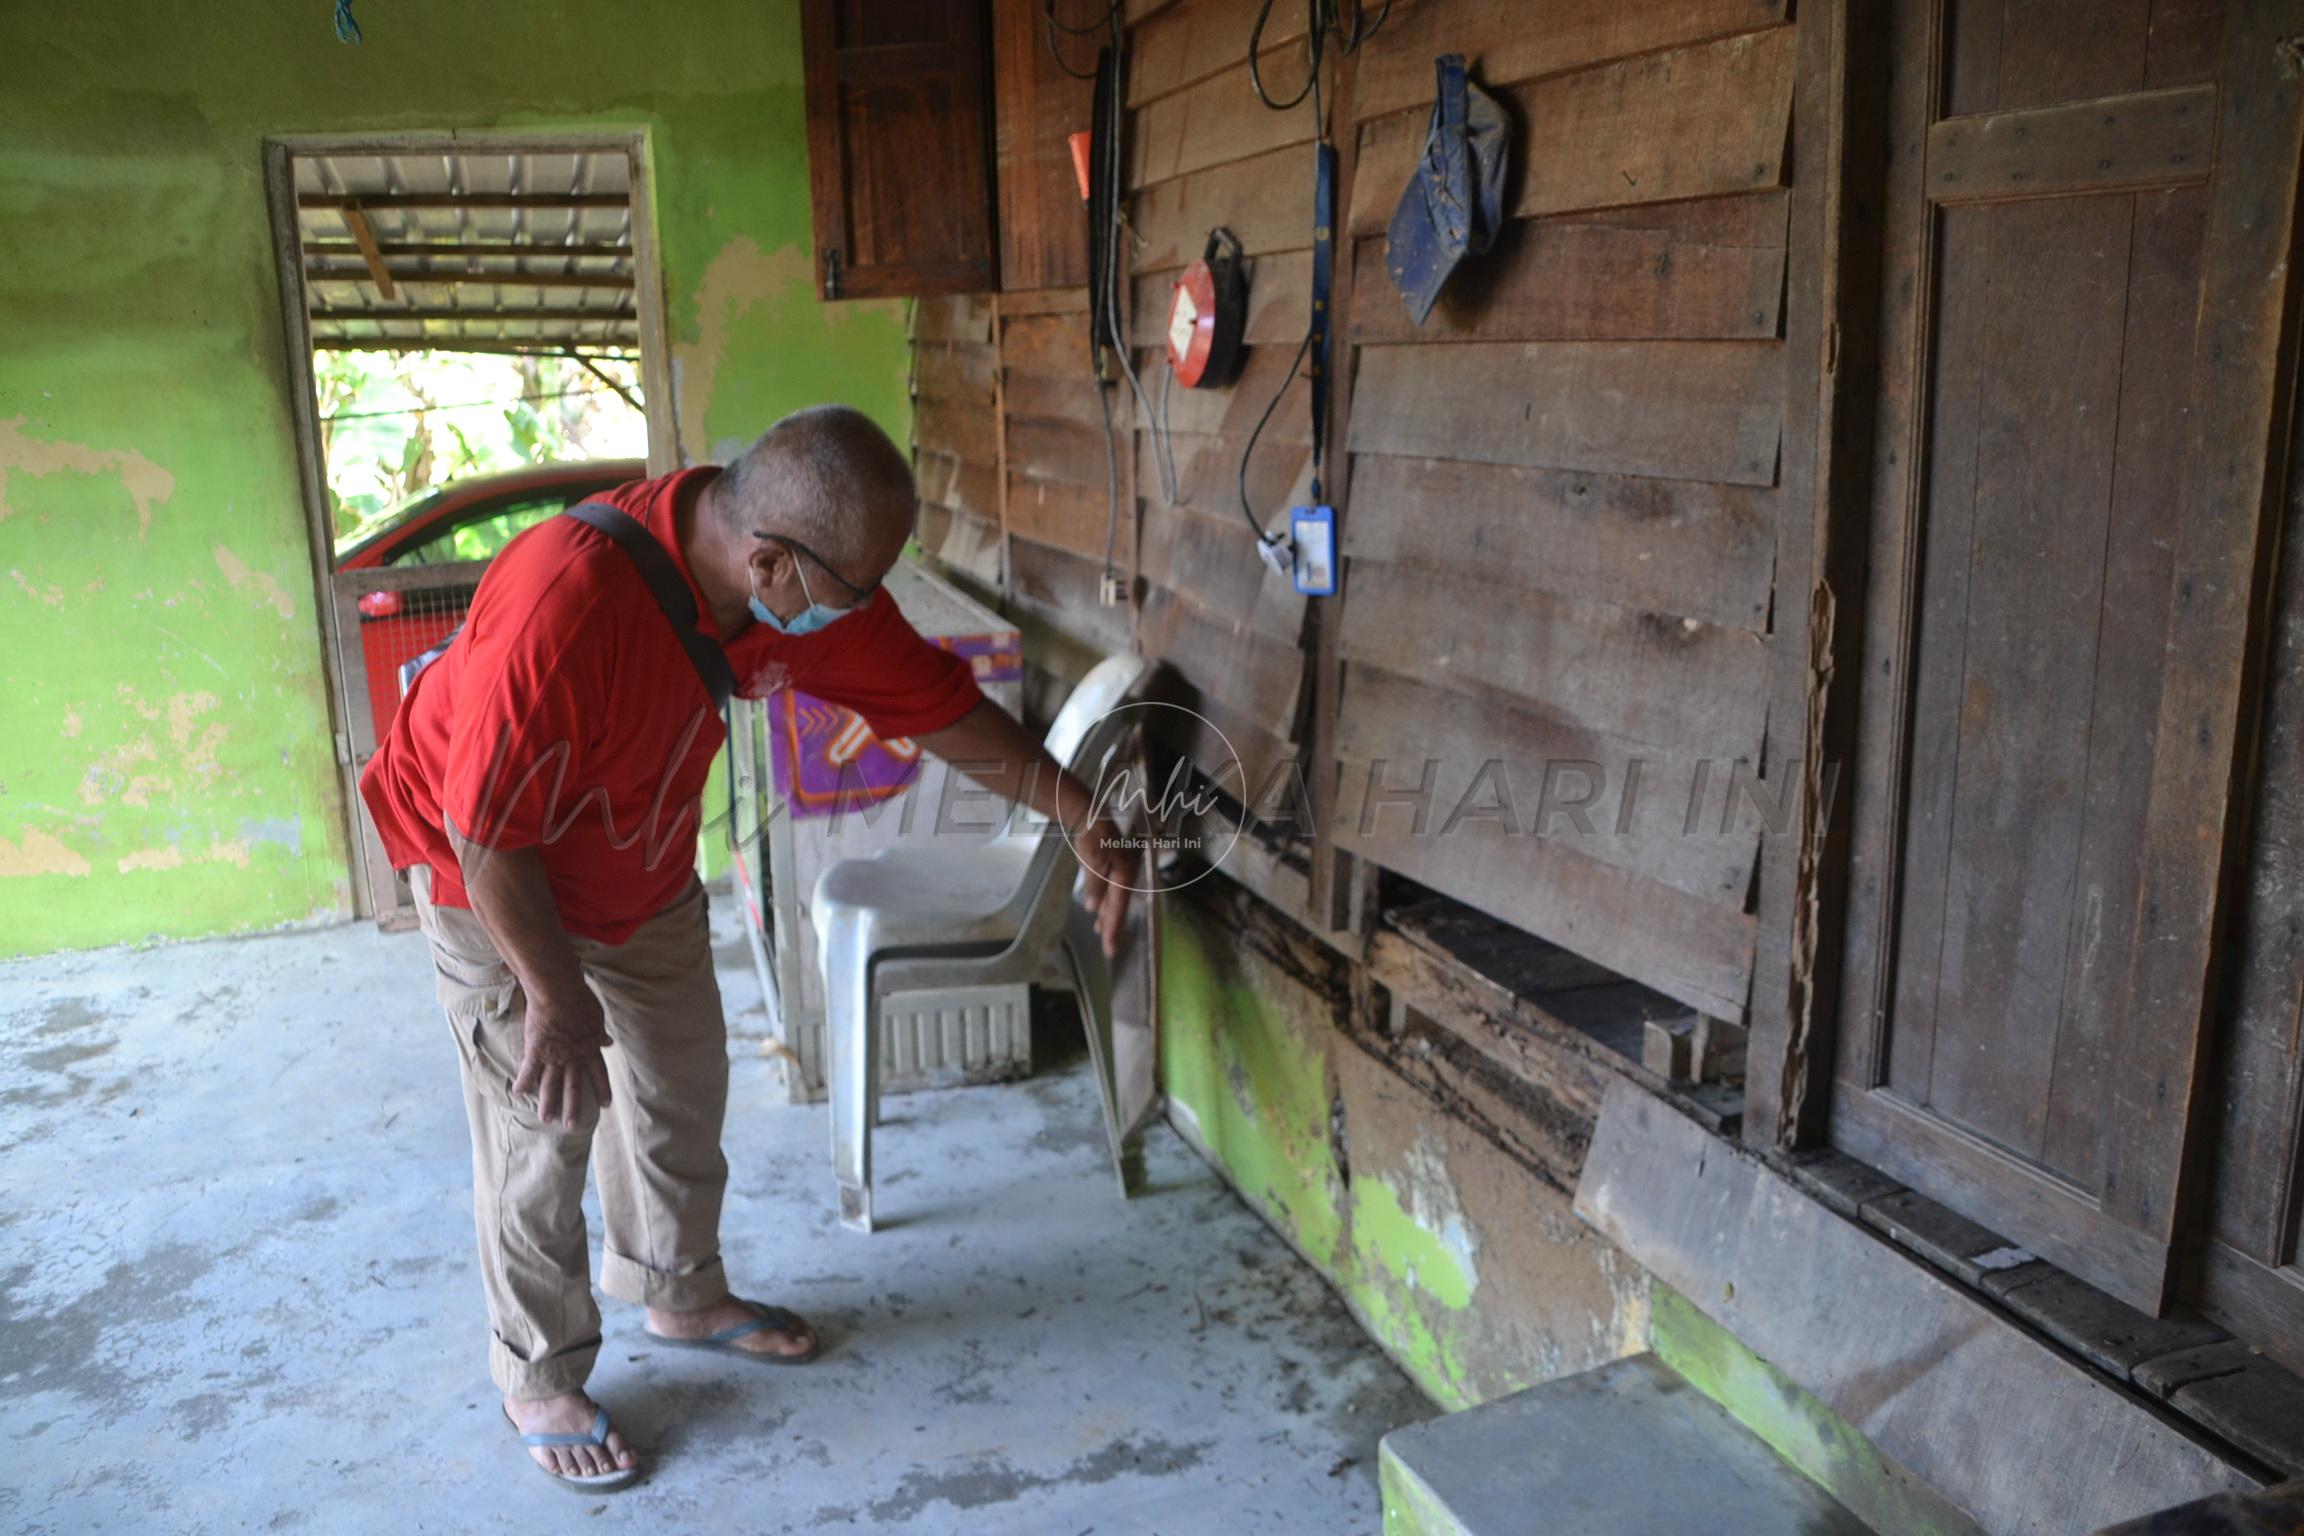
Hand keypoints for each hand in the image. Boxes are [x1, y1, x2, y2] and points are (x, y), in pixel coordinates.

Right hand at [512, 985, 612, 1126]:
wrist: (559, 993)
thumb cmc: (581, 1001)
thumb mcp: (597, 1018)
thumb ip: (600, 1033)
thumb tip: (609, 1042)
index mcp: (589, 1049)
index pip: (599, 1074)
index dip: (602, 1089)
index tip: (605, 1105)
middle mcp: (573, 1058)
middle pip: (573, 1087)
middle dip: (573, 1108)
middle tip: (571, 1125)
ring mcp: (553, 1057)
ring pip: (550, 1085)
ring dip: (548, 1103)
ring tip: (545, 1119)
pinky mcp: (535, 1051)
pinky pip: (528, 1070)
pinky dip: (522, 1081)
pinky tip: (517, 1093)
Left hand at [1075, 814, 1138, 957]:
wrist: (1090, 815)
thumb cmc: (1094, 837)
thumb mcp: (1093, 862)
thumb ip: (1095, 886)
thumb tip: (1094, 908)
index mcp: (1125, 875)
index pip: (1119, 907)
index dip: (1114, 927)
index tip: (1110, 946)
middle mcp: (1125, 876)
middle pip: (1119, 906)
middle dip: (1113, 927)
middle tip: (1109, 949)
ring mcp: (1117, 872)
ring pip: (1113, 900)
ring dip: (1107, 917)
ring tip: (1102, 934)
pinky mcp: (1109, 868)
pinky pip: (1108, 891)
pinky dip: (1103, 903)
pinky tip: (1097, 912)